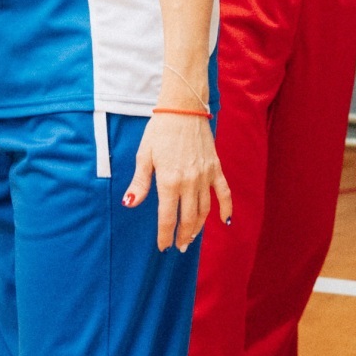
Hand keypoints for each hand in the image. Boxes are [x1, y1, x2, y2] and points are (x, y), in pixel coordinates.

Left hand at [126, 109, 232, 250]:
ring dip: (199, 227)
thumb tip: (130, 204)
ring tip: (192, 237)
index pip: (167, 218)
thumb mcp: (144, 156)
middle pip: (188, 218)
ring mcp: (205, 176)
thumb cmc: (160, 130)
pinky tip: (225, 221)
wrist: (183, 108)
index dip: (165, 235)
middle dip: (183, 236)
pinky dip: (226, 208)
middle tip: (179, 247)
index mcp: (169, 181)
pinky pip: (224, 193)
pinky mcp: (216, 168)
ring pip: (204, 210)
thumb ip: (140, 183)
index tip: (163, 247)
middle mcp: (189, 182)